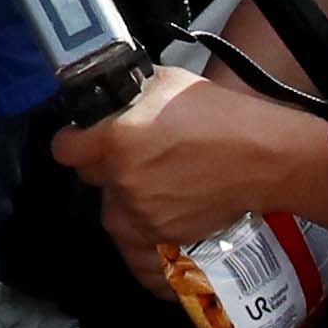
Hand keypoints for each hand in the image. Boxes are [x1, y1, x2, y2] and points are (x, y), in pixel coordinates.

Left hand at [53, 66, 327, 250]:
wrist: (262, 158)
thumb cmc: (221, 116)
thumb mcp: (167, 83)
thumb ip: (129, 97)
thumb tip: (111, 101)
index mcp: (115, 138)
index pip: (65, 149)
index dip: (76, 142)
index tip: (86, 141)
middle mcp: (121, 179)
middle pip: (91, 180)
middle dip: (107, 169)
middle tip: (137, 158)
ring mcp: (140, 213)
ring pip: (112, 212)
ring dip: (125, 202)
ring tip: (155, 188)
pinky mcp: (161, 238)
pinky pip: (134, 244)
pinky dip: (143, 235)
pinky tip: (159, 218)